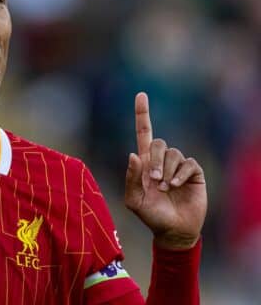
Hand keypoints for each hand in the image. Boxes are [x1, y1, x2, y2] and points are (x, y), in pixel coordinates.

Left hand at [124, 93, 206, 248]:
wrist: (173, 230)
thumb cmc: (151, 215)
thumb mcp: (133, 200)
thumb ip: (131, 178)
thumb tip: (133, 154)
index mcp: (145, 163)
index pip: (144, 132)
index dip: (142, 114)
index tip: (141, 94)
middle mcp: (161, 160)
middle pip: (158, 142)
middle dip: (154, 160)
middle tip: (154, 181)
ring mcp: (178, 165)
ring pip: (172, 153)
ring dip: (166, 171)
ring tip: (165, 188)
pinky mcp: (193, 172)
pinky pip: (188, 163)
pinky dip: (180, 174)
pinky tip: (176, 186)